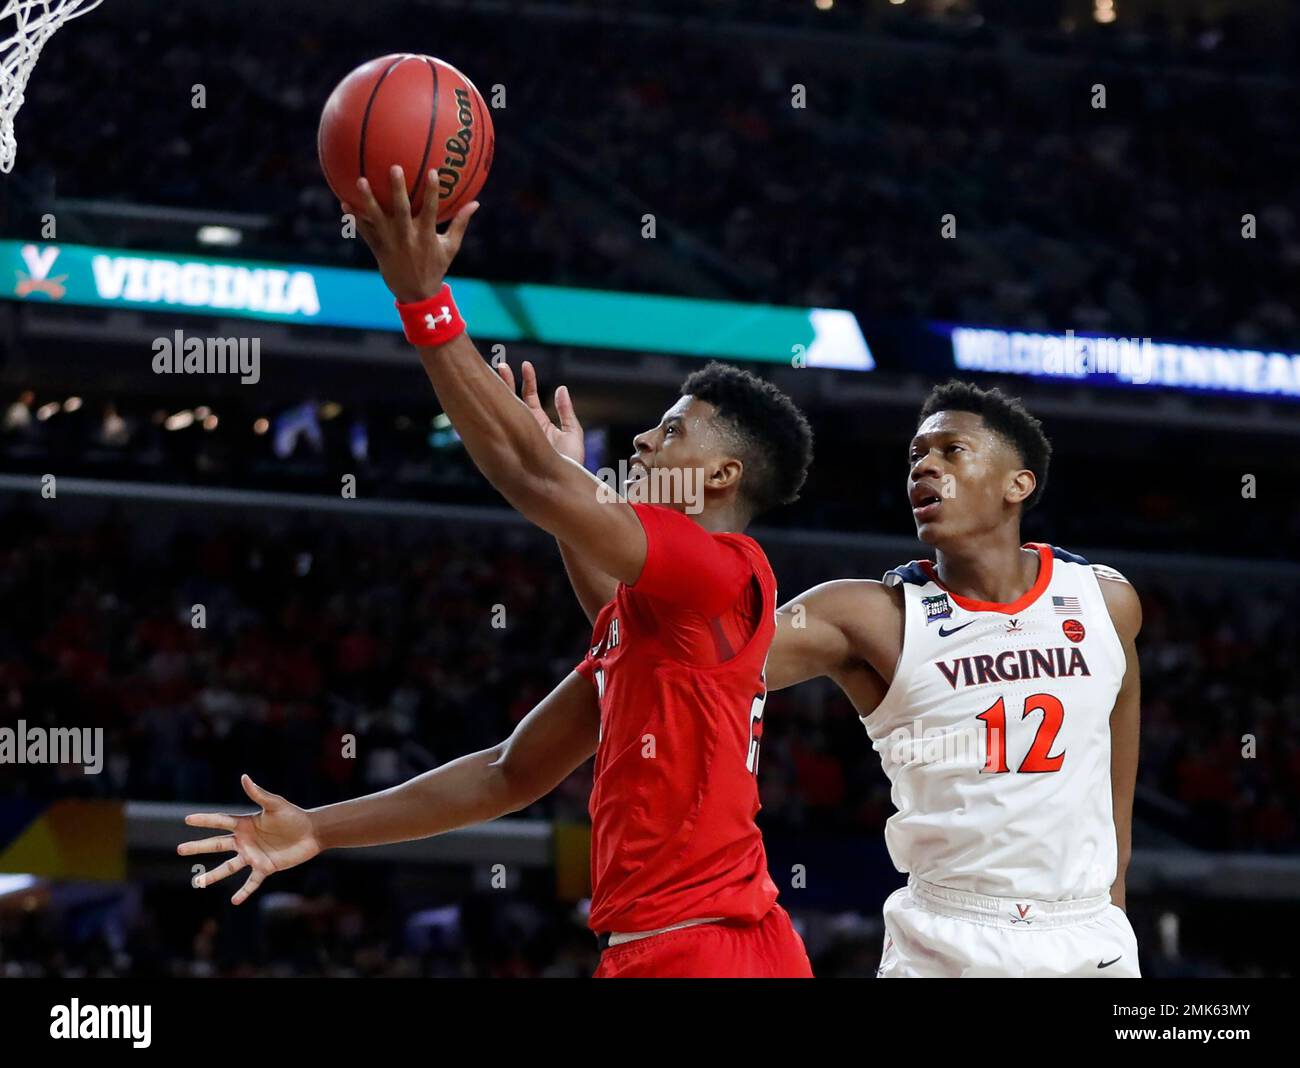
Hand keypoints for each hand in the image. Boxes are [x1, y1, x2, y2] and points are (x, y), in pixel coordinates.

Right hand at [178, 774, 321, 904]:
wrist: (312, 832)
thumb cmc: (294, 816)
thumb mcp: (275, 804)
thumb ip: (259, 794)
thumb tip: (244, 777)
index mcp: (245, 824)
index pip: (220, 821)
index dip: (205, 820)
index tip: (187, 819)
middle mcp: (245, 841)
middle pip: (217, 845)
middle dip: (198, 847)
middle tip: (180, 849)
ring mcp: (253, 855)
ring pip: (228, 867)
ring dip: (213, 875)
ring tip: (198, 883)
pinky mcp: (265, 867)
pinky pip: (251, 882)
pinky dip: (244, 891)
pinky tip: (234, 901)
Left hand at [343, 165, 478, 302]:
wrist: (416, 294)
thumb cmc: (435, 267)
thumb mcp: (450, 247)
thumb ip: (460, 223)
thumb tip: (476, 203)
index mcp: (426, 235)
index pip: (431, 210)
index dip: (432, 192)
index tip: (433, 171)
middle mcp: (408, 237)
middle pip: (401, 209)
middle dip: (398, 189)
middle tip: (394, 167)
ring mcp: (391, 243)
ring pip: (378, 218)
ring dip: (368, 199)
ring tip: (360, 180)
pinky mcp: (379, 249)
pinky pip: (365, 231)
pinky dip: (355, 218)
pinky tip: (344, 203)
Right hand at [496, 359, 585, 463]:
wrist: (562, 485)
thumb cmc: (572, 464)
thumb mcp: (573, 433)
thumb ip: (566, 411)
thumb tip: (561, 388)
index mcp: (541, 423)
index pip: (531, 396)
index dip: (528, 380)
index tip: (525, 365)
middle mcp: (527, 427)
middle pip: (514, 398)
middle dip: (508, 381)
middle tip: (501, 364)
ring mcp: (518, 433)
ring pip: (506, 407)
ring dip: (501, 389)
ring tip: (496, 371)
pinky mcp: (512, 440)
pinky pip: (502, 422)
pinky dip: (496, 407)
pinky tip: (493, 393)